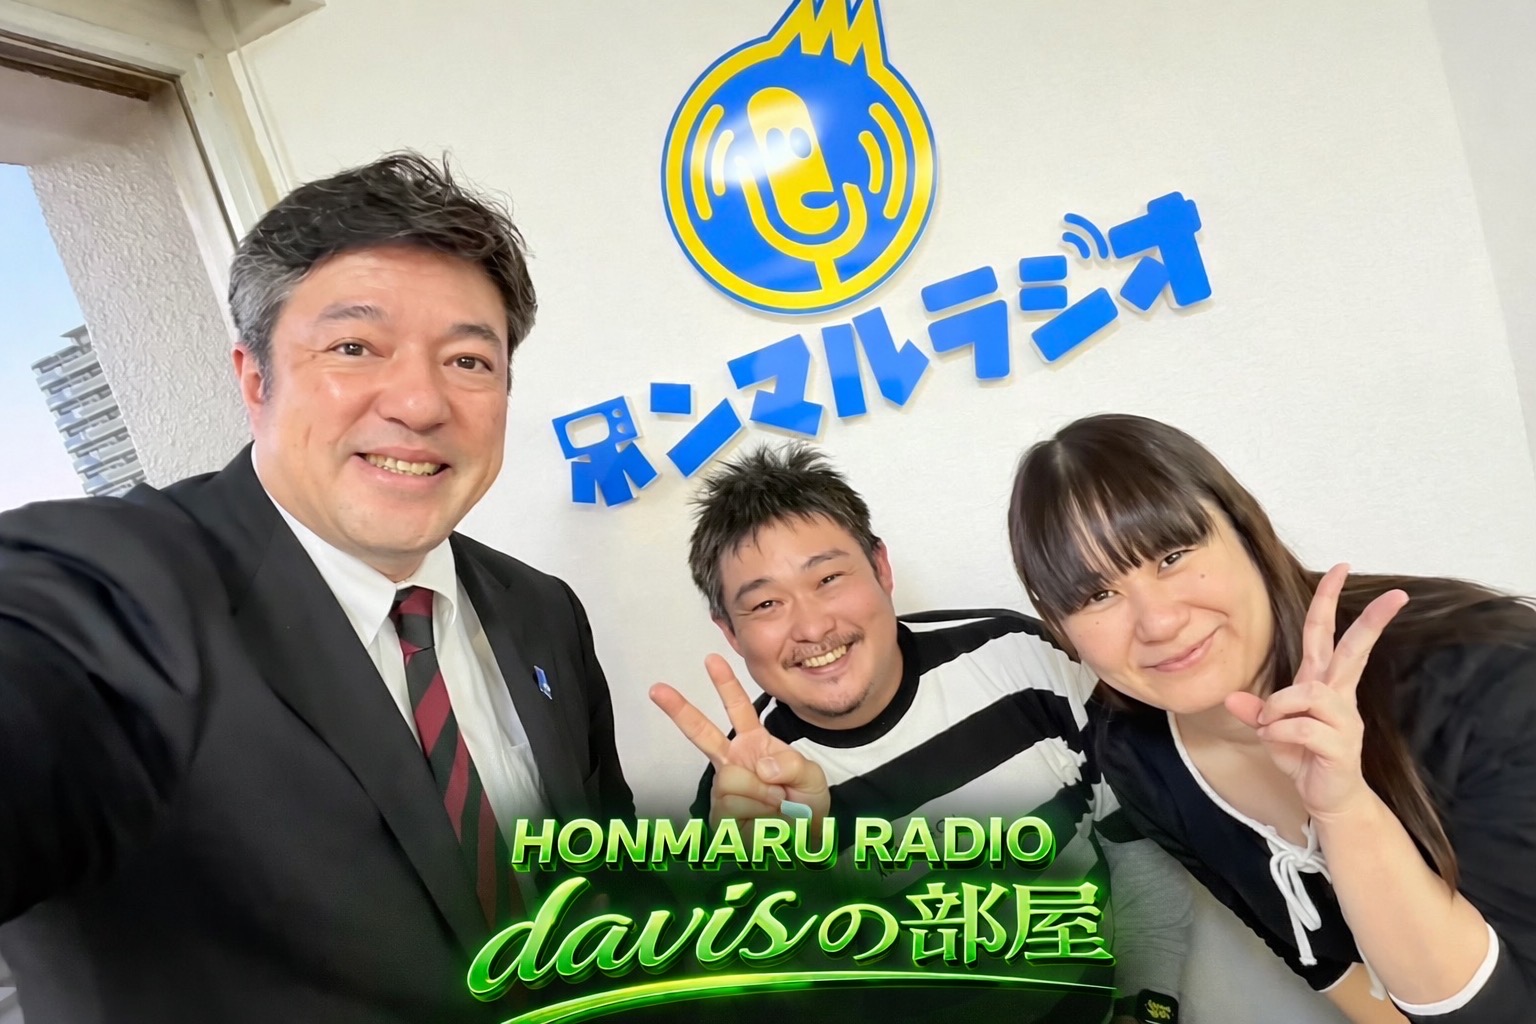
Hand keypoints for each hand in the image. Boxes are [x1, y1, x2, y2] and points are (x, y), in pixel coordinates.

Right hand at [650, 654, 830, 827]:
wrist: (803, 844)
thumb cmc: (805, 808)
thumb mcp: (811, 777)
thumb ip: (792, 763)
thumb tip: (760, 764)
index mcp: (754, 746)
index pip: (739, 710)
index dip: (726, 685)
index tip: (712, 660)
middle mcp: (733, 763)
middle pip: (701, 732)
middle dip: (679, 709)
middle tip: (657, 688)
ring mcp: (723, 788)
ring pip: (731, 778)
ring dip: (762, 793)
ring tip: (777, 804)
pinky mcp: (719, 814)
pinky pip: (733, 803)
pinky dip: (757, 811)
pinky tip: (764, 819)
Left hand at [1225, 563, 1407, 819]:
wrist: (1328, 800)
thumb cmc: (1303, 758)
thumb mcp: (1271, 731)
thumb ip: (1256, 712)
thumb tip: (1233, 699)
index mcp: (1322, 684)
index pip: (1325, 634)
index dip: (1329, 601)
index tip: (1342, 567)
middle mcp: (1338, 696)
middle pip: (1352, 650)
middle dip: (1371, 621)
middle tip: (1397, 595)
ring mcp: (1345, 719)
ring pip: (1306, 694)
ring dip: (1278, 708)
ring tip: (1271, 726)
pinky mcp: (1341, 744)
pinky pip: (1300, 725)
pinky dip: (1279, 732)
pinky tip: (1280, 743)